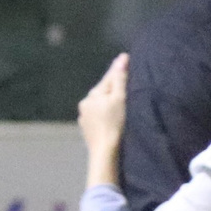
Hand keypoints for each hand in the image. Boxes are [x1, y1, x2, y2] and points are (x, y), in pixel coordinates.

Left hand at [78, 54, 128, 185]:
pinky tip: (111, 120)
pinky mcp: (87, 131)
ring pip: (99, 105)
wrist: (105, 153)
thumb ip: (120, 79)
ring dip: (108, 103)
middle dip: (112, 87)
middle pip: (103, 91)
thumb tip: (121, 59)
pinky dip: (105, 116)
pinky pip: (98, 117)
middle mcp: (85, 103)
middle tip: (125, 83)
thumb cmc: (114, 124)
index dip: (118, 69)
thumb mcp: (120, 99)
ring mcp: (84, 118)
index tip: (126, 57)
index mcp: (93, 94)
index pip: (108, 78)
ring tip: (119, 104)